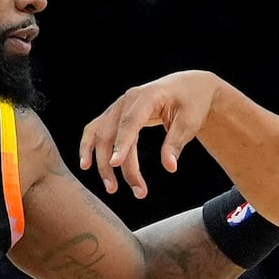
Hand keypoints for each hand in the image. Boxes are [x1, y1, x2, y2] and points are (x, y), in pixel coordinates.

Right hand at [78, 71, 219, 198]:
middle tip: (124, 191)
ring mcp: (119, 105)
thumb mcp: (189, 123)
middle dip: (112, 163)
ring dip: (100, 159)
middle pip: (111, 132)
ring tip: (110, 187)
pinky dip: (89, 145)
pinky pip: (97, 129)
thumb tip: (169, 167)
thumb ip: (176, 143)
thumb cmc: (192, 103)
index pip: (130, 122)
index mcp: (147, 96)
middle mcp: (128, 99)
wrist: (189, 87)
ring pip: (100, 133)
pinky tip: (87, 164)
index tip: (115, 164)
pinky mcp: (117, 113)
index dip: (122, 143)